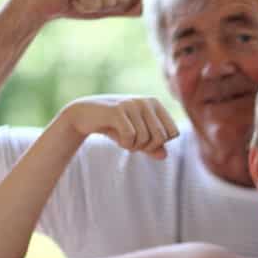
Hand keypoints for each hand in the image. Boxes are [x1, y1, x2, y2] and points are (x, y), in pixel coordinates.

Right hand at [21, 0, 141, 20]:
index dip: (118, 6)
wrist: (46, 3)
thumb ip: (130, 6)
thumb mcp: (110, 6)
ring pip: (111, 2)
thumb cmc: (79, 3)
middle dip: (105, 7)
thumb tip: (150, 8)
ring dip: (93, 6)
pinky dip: (84, 6)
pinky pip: (96, 3)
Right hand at [62, 95, 178, 158]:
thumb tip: (164, 155)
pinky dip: (124, 144)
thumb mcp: (136, 137)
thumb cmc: (114, 126)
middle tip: (133, 144)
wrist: (84, 115)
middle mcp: (146, 101)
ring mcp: (132, 104)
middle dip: (147, 147)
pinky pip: (130, 137)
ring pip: (145, 138)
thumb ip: (152, 146)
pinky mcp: (117, 110)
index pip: (173, 132)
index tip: (145, 141)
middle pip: (161, 137)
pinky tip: (117, 139)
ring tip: (123, 139)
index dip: (160, 143)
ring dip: (133, 146)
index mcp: (155, 104)